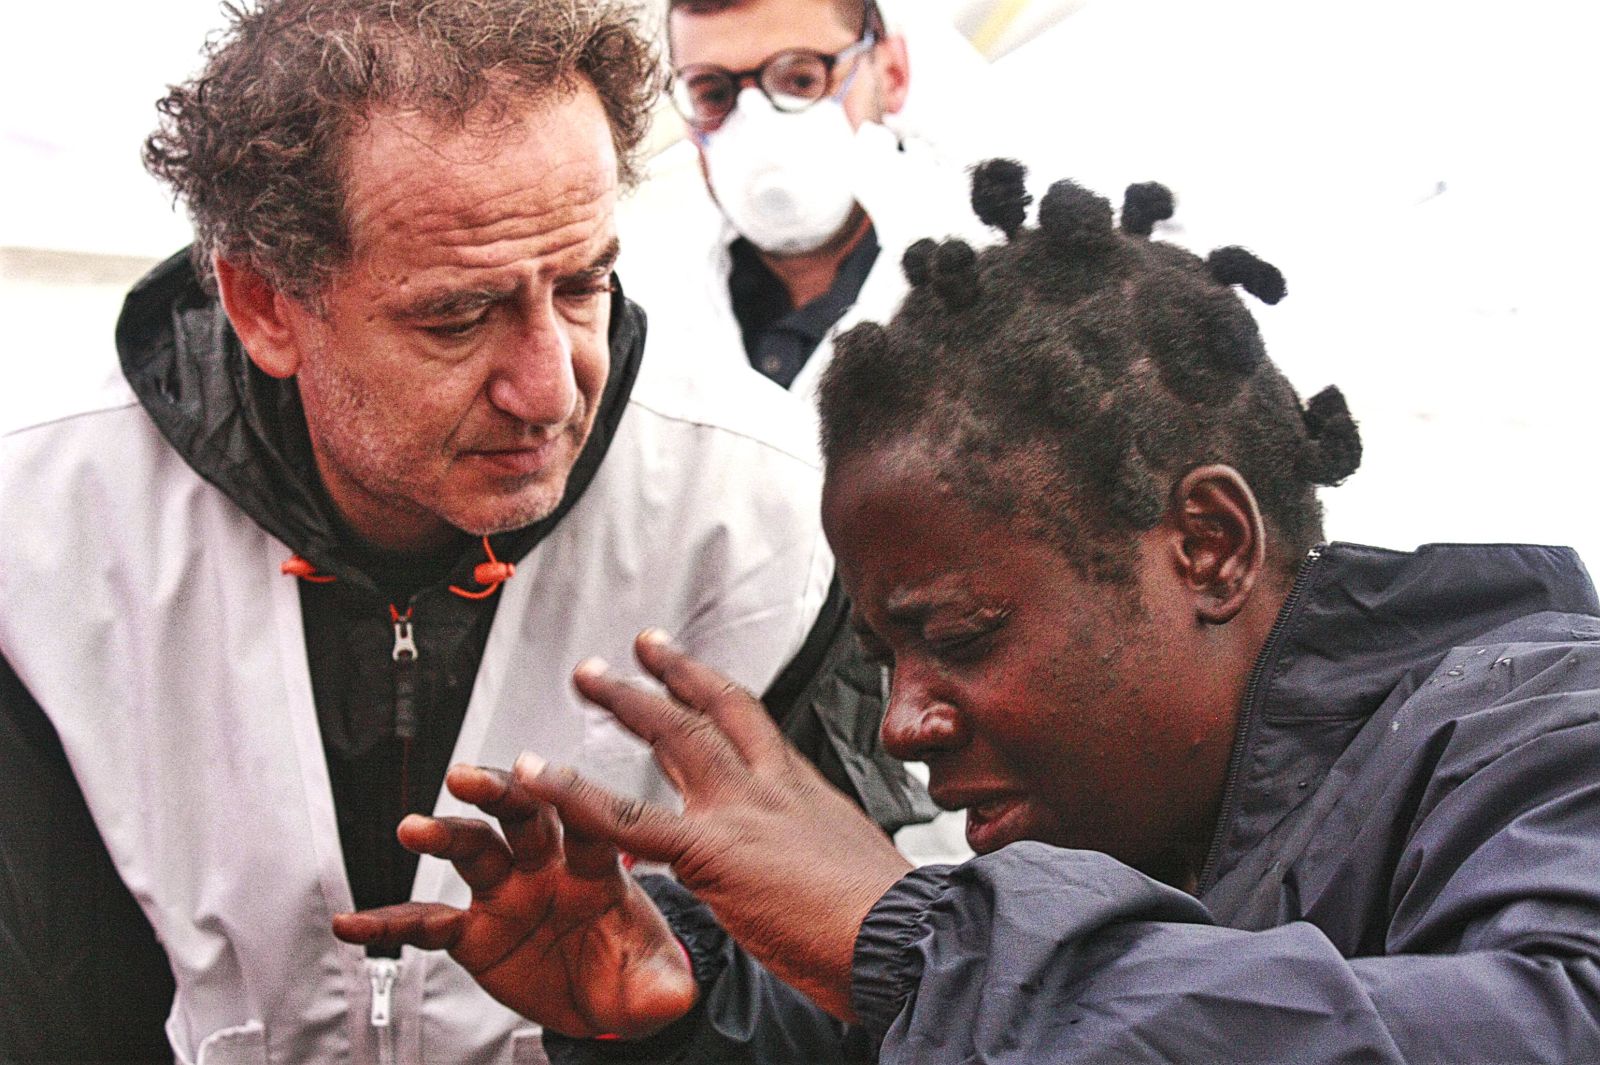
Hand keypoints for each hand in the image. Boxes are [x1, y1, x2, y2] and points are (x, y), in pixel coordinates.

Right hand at [330, 764, 695, 1038]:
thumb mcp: (657, 984)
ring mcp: (507, 894)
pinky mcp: (473, 931)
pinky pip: (427, 923)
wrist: (606, 1000)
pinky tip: (355, 923)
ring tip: (414, 828)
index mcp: (600, 870)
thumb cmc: (633, 969)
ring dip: (444, 835)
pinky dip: (390, 922)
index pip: (591, 826)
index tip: (552, 777)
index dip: (573, 800)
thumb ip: (664, 986)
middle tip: (469, 776)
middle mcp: (548, 868)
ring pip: (474, 851)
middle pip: (524, 816)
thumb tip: (676, 994)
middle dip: (499, 791)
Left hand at [516, 629, 913, 1021]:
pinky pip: (631, 818)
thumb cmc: (888, 923)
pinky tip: (540, 777)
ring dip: (626, 702)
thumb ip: (806, 849)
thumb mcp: (847, 865)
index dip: (710, 685)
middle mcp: (772, 786)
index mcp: (802, 790)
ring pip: (674, 739)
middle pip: (710, 712)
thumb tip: (791, 861)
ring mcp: (742, 812)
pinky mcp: (714, 851)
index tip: (680, 662)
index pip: (750, 721)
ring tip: (587, 677)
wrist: (906, 942)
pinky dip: (578, 794)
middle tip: (631, 651)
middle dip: (665, 676)